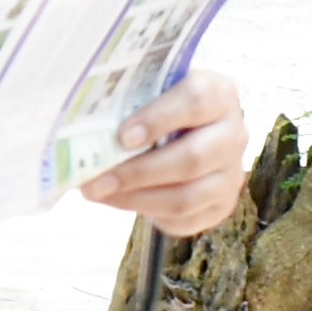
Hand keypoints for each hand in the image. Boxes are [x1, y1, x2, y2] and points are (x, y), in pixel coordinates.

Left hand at [77, 71, 252, 234]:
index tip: (122, 136)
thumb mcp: (148, 91)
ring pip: (186, 196)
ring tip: (99, 193)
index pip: (196, 101)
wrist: (185, 129)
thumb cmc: (157, 104)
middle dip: (137, 172)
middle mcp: (233, 133)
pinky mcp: (221, 205)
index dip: (158, 119)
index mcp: (218, 93)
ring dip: (136, 199)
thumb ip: (127, 100)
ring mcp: (231, 173)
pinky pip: (185, 220)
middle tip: (96, 179)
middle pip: (191, 159)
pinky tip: (120, 201)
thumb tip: (78, 125)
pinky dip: (149, 214)